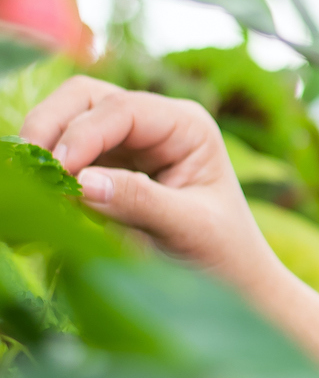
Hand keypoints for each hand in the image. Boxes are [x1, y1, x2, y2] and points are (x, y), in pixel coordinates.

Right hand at [19, 76, 281, 293]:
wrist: (231, 279)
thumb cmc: (222, 251)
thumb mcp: (189, 228)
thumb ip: (139, 202)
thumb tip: (80, 182)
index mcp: (187, 126)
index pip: (123, 109)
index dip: (83, 133)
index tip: (58, 172)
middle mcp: (156, 123)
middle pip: (84, 98)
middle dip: (51, 126)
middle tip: (28, 169)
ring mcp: (128, 142)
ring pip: (66, 120)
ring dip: (42, 144)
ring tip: (29, 183)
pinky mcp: (106, 167)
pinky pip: (64, 154)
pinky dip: (44, 167)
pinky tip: (38, 194)